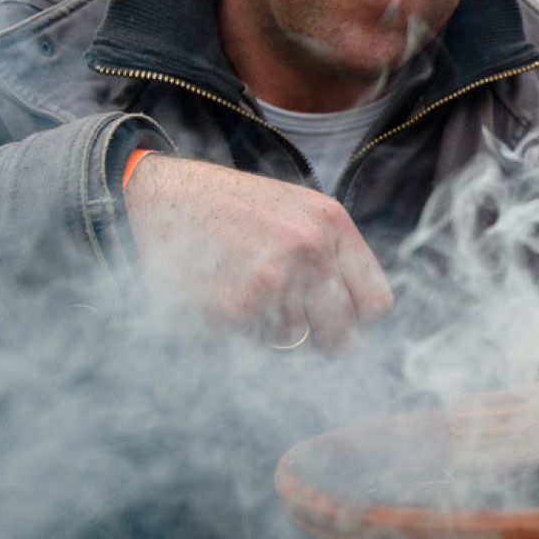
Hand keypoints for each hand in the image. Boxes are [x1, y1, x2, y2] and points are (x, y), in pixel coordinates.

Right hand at [122, 154, 391, 348]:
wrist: (163, 193)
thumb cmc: (230, 205)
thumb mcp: (297, 208)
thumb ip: (332, 252)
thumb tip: (358, 314)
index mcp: (331, 224)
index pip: (375, 303)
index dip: (355, 319)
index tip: (336, 320)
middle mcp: (311, 250)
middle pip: (341, 334)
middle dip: (319, 338)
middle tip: (288, 320)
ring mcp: (274, 280)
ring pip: (292, 342)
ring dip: (269, 331)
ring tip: (241, 291)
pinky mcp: (236, 308)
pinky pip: (251, 345)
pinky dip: (235, 334)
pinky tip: (218, 297)